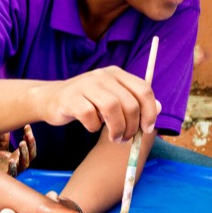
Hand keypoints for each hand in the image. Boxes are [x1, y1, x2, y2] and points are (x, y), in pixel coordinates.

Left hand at [0, 125, 36, 175]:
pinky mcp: (8, 177)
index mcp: (21, 157)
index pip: (29, 147)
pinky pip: (13, 173)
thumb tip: (5, 124)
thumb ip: (4, 140)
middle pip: (31, 155)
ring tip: (22, 143)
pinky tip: (12, 160)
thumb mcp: (1, 150)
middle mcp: (20, 164)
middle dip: (30, 144)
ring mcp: (16, 171)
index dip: (29, 137)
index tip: (27, 127)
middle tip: (27, 135)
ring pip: (24, 163)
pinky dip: (13, 167)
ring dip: (24, 153)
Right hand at [39, 67, 158, 142]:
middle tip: (125, 139)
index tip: (146, 129)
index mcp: (116, 74)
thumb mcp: (112, 98)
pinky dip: (94, 127)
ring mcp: (85, 84)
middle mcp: (103, 75)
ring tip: (114, 138)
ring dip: (116, 129)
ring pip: (111, 108)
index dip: (150, 112)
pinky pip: (90, 116)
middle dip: (132, 126)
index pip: (144, 90)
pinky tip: (91, 126)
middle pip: (129, 103)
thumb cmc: (87, 102)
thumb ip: (134, 101)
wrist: (51, 99)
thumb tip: (159, 108)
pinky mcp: (71, 98)